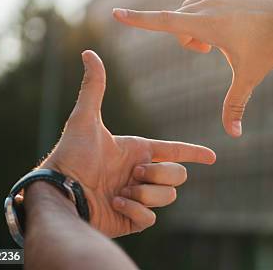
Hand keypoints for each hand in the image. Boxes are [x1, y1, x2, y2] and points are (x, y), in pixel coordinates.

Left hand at [40, 50, 215, 236]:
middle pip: (178, 176)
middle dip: (160, 174)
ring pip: (168, 197)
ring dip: (145, 193)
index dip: (194, 153)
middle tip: (133, 174)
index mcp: (138, 152)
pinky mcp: (132, 220)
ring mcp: (138, 198)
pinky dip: (135, 210)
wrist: (59, 193)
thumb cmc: (70, 155)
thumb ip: (93, 87)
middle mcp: (141, 174)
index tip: (212, 157)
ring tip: (120, 192)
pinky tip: (115, 204)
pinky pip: (151, 217)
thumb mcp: (84, 119)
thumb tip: (88, 52)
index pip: (175, 152)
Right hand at [113, 0, 272, 136]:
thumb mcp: (248, 77)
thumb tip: (233, 135)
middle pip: (180, 20)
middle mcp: (209, 2)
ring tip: (225, 36)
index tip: (116, 13)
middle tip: (208, 51)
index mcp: (207, 24)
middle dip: (187, 37)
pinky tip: (240, 20)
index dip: (138, 20)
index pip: (163, 22)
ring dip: (200, 22)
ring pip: (195, 6)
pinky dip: (216, 10)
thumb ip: (235, 105)